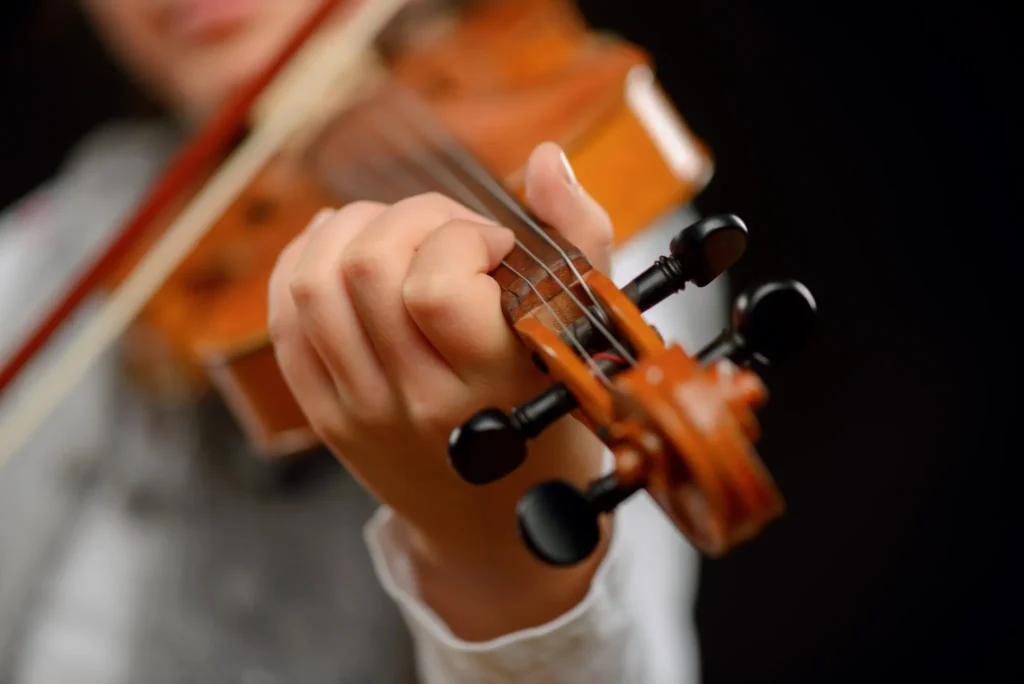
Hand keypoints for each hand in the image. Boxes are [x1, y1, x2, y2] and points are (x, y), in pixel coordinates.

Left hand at [268, 142, 613, 638]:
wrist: (496, 530)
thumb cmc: (550, 423)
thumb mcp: (584, 337)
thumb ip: (580, 241)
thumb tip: (547, 160)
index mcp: (492, 386)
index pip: (435, 288)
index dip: (459, 237)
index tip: (494, 244)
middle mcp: (418, 404)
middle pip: (365, 269)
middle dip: (407, 216)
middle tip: (446, 231)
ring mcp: (361, 411)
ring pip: (312, 283)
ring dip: (351, 228)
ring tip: (396, 233)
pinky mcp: (324, 414)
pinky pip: (286, 319)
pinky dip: (305, 261)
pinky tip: (343, 251)